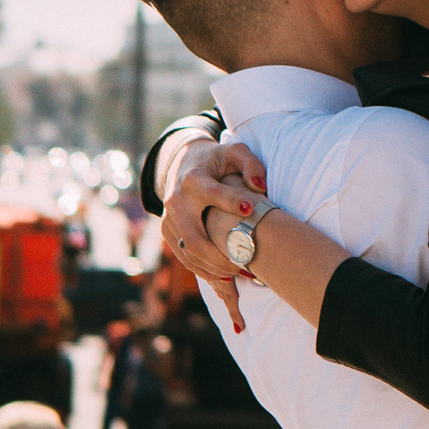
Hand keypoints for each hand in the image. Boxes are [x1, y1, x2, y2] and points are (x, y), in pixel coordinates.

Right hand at [160, 147, 266, 328]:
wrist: (182, 164)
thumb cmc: (217, 161)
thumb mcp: (235, 153)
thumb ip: (251, 164)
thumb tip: (260, 187)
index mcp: (193, 180)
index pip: (213, 194)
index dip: (232, 201)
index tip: (253, 209)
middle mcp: (176, 201)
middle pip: (196, 238)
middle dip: (222, 255)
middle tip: (247, 263)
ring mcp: (169, 219)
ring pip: (189, 253)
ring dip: (214, 267)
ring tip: (240, 272)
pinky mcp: (168, 231)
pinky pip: (184, 257)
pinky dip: (203, 269)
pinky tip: (225, 275)